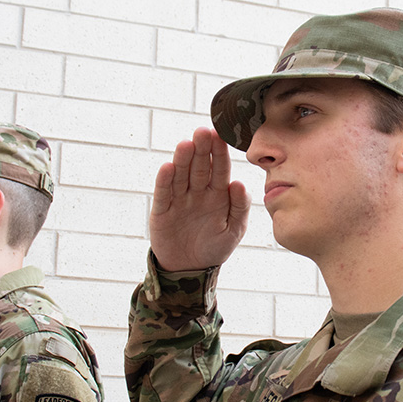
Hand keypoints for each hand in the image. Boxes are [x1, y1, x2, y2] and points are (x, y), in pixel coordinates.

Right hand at [149, 127, 250, 270]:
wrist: (190, 269)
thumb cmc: (215, 247)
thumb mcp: (234, 230)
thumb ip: (240, 207)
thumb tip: (239, 183)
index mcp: (218, 193)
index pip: (219, 168)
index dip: (219, 153)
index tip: (221, 136)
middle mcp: (198, 191)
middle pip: (198, 166)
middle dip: (201, 149)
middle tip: (203, 131)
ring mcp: (179, 199)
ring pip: (181, 175)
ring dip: (183, 160)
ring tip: (186, 144)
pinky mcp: (162, 211)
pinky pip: (164, 194)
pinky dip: (165, 181)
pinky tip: (168, 167)